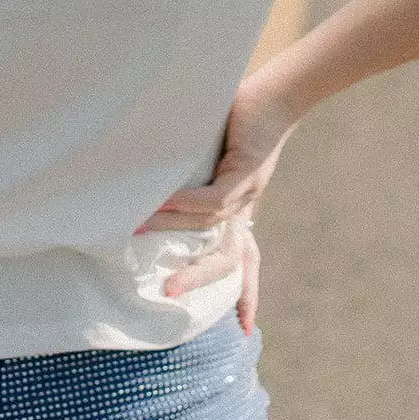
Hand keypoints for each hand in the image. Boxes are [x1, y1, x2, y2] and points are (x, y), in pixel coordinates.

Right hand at [134, 78, 296, 331]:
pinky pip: (214, 198)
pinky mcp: (248, 171)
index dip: (244, 292)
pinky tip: (161, 201)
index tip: (245, 328)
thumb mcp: (216, 154)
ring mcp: (248, 191)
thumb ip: (193, 174)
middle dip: (199, 280)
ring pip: (209, 227)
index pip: (244, 259)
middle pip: (228, 259)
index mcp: (242, 208)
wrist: (283, 91)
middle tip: (168, 292)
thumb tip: (151, 180)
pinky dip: (185, 202)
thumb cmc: (246, 116)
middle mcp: (247, 207)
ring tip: (135, 229)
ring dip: (170, 229)